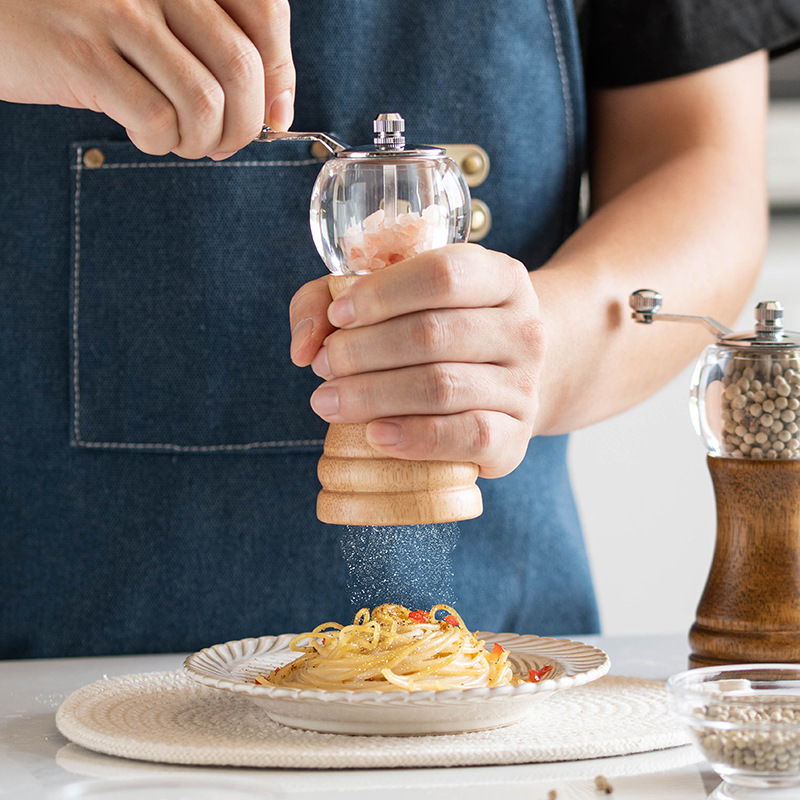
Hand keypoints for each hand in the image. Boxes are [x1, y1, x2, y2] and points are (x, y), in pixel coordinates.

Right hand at [0, 0, 293, 158]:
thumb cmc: (83, 17)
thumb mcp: (154, 9)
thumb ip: (211, 40)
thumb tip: (276, 109)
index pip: (265, 14)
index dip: (281, 76)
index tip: (275, 116)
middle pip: (242, 69)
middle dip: (244, 125)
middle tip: (222, 142)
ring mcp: (117, 11)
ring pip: (205, 102)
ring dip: (202, 141)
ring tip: (180, 140)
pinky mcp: (83, 54)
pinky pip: (157, 120)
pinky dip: (161, 143)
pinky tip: (143, 133)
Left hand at [289, 244, 544, 478]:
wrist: (502, 381)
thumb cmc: (436, 332)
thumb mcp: (392, 299)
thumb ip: (330, 301)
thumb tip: (306, 344)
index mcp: (500, 278)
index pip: (443, 274)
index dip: (382, 294)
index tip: (338, 315)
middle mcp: (523, 329)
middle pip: (433, 334)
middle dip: (363, 351)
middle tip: (324, 366)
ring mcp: (524, 386)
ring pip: (443, 387)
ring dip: (373, 395)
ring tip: (329, 401)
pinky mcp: (516, 438)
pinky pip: (470, 436)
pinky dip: (416, 437)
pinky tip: (377, 435)